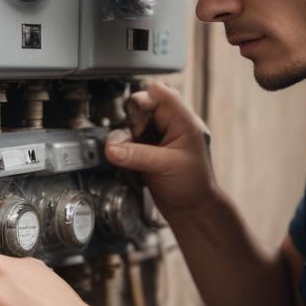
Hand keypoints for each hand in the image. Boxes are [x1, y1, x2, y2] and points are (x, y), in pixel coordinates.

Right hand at [104, 81, 215, 214]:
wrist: (192, 210)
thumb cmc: (193, 186)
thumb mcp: (166, 166)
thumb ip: (137, 155)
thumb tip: (111, 148)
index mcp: (183, 121)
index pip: (160, 94)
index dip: (143, 99)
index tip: (130, 113)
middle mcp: (169, 126)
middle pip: (141, 109)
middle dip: (130, 122)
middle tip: (129, 138)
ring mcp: (157, 139)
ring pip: (131, 126)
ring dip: (124, 138)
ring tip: (121, 152)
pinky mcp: (146, 152)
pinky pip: (128, 143)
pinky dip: (122, 148)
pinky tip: (124, 159)